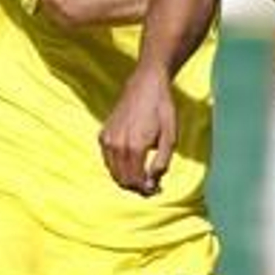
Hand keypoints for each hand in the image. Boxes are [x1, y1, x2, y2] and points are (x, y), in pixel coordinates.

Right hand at [100, 65, 177, 195]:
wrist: (146, 84)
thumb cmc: (162, 109)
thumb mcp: (171, 136)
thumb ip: (162, 162)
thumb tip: (153, 181)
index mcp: (135, 147)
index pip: (135, 181)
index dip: (146, 190)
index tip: (156, 190)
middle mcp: (117, 145)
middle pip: (123, 180)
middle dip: (137, 187)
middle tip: (151, 185)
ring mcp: (108, 139)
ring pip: (113, 172)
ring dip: (127, 179)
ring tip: (142, 176)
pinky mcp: (103, 134)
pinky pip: (108, 160)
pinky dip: (118, 167)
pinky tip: (131, 162)